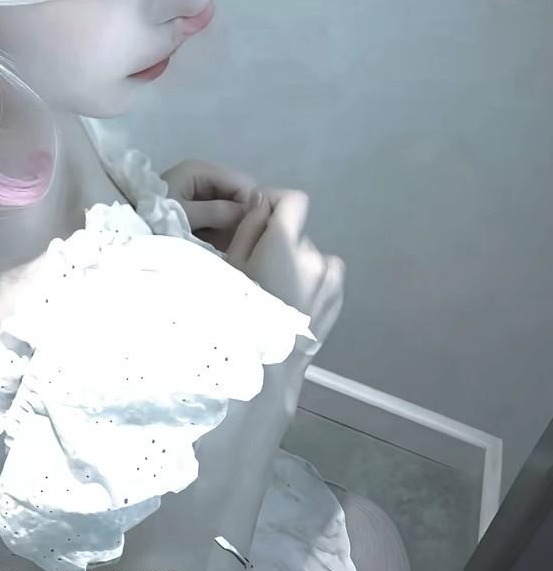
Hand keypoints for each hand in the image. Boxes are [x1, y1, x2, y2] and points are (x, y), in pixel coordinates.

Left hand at [159, 158, 256, 253]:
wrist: (129, 229)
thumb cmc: (154, 217)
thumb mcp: (186, 215)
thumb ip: (218, 212)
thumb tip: (251, 211)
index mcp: (201, 170)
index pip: (243, 182)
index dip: (249, 204)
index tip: (247, 229)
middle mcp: (205, 177)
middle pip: (240, 195)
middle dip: (240, 217)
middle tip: (233, 240)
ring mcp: (202, 193)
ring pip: (233, 209)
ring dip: (230, 227)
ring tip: (218, 244)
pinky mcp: (200, 208)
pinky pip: (222, 218)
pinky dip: (221, 232)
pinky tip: (212, 243)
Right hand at [225, 187, 344, 355]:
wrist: (267, 369)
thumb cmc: (238, 314)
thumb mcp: (231, 266)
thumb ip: (250, 228)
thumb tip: (263, 202)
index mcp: (286, 243)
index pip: (294, 201)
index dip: (276, 202)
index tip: (260, 217)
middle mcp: (315, 256)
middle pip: (296, 235)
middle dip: (280, 244)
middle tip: (257, 270)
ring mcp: (331, 280)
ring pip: (310, 258)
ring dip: (297, 264)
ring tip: (277, 291)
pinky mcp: (338, 300)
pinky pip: (324, 278)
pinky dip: (311, 283)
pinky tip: (293, 304)